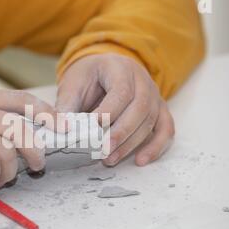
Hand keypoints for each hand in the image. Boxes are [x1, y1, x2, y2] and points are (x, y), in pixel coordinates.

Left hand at [56, 53, 174, 166]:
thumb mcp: (73, 85)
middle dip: (121, 132)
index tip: (94, 126)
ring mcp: (154, 95)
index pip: (122, 90)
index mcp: (120, 68)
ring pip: (151, 121)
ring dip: (131, 143)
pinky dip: (156, 146)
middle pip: (140, 107)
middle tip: (104, 150)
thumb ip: (66, 106)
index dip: (110, 110)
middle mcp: (142, 80)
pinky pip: (165, 129)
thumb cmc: (87, 78)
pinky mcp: (159, 110)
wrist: (102, 71)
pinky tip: (140, 160)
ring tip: (110, 159)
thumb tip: (62, 129)